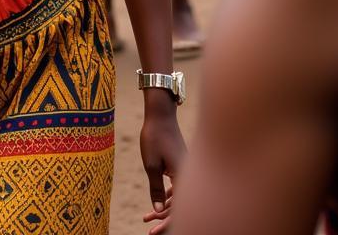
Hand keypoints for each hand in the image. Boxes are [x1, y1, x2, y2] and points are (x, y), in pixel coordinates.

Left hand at [139, 104, 184, 234]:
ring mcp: (187, 170)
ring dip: (166, 210)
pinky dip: (168, 197)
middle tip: (150, 231)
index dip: (167, 222)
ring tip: (148, 219)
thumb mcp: (151, 164)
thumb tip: (159, 210)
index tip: (153, 231)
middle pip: (181, 205)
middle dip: (166, 220)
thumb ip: (156, 188)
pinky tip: (157, 205)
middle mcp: (189, 175)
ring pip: (179, 197)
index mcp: (184, 176)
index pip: (178, 208)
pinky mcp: (182, 166)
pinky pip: (178, 186)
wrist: (161, 114)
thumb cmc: (155, 137)